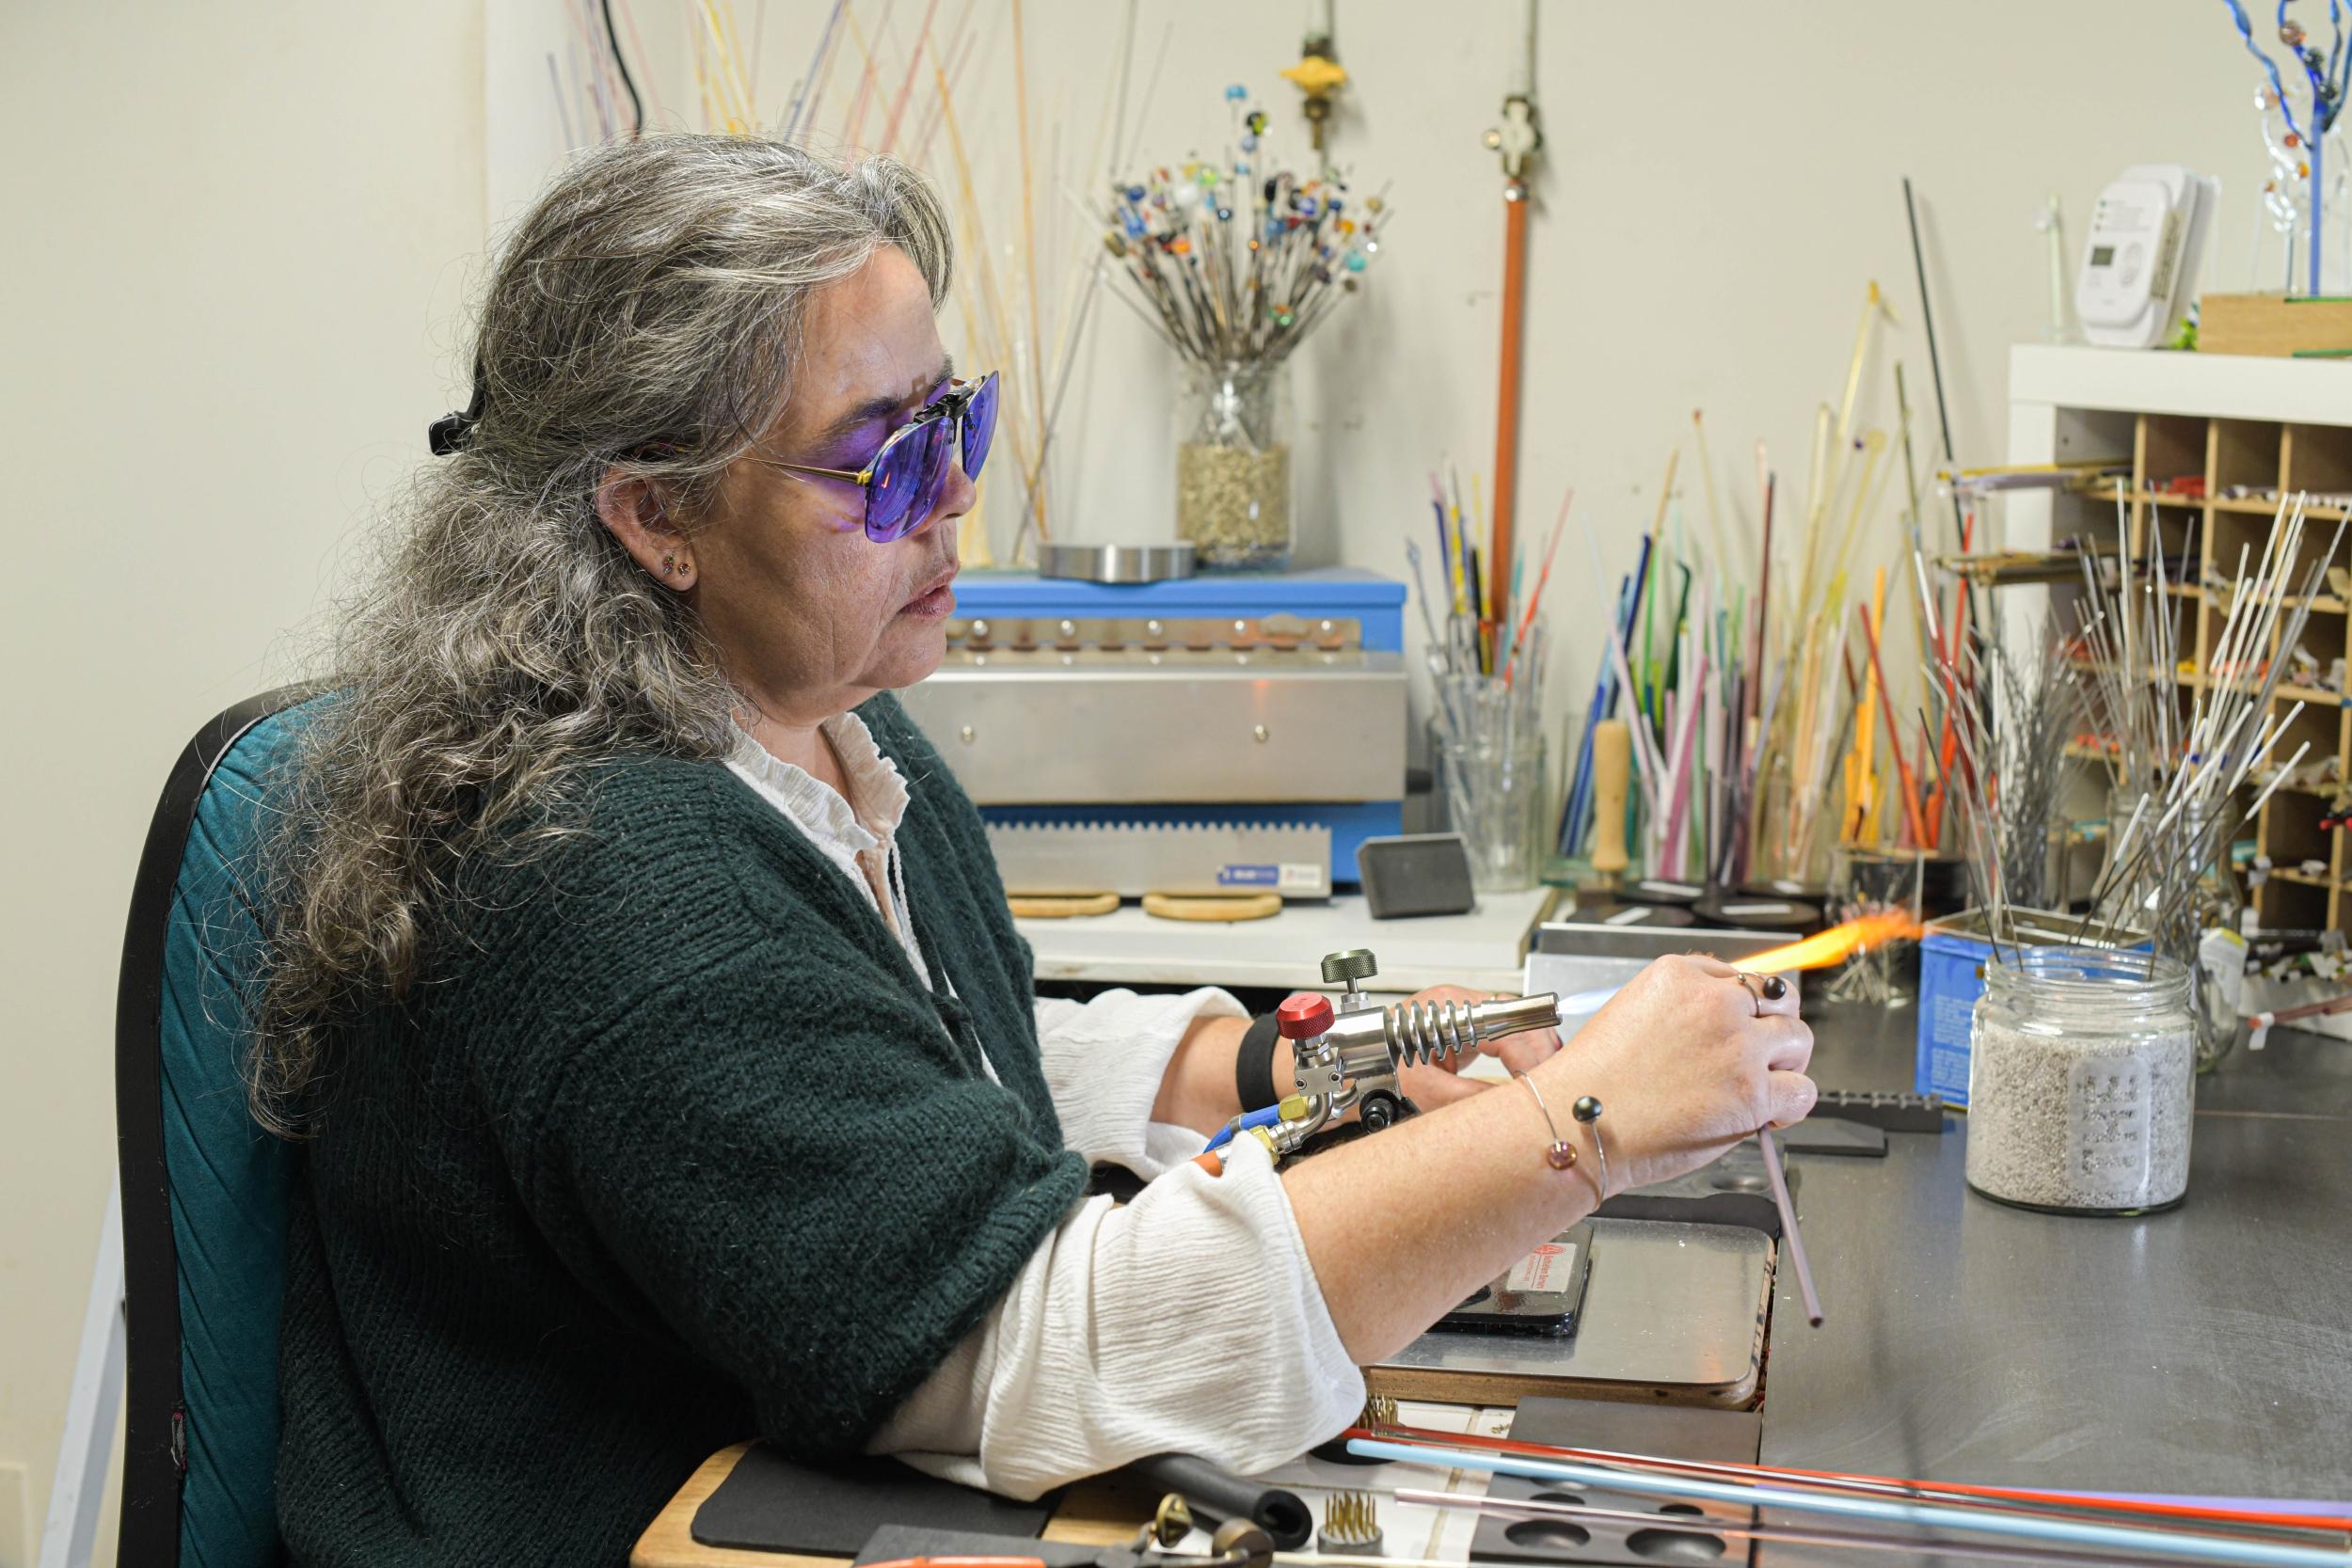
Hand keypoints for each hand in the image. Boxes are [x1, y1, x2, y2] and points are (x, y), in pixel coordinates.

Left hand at [1395, 984, 1564, 1109]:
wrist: (1357, 1069)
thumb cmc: (1380, 1073)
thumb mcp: (1426, 1091)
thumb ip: (1471, 1097)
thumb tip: (1510, 1106)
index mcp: (1446, 1010)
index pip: (1504, 1028)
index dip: (1527, 1058)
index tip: (1537, 1084)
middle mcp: (1456, 1001)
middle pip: (1517, 1015)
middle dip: (1539, 1049)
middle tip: (1550, 1081)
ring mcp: (1460, 1009)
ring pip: (1515, 1017)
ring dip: (1535, 1045)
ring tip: (1545, 1075)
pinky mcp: (1463, 1021)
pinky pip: (1504, 1026)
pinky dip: (1522, 1045)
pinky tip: (1531, 1065)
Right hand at [1529, 953, 1813, 1196]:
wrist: (1578, 1120)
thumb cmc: (1592, 1081)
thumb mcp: (1629, 1014)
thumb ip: (1679, 1011)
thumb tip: (1721, 1028)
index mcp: (1678, 975)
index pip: (1738, 976)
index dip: (1746, 1007)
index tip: (1743, 1025)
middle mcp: (1713, 1002)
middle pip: (1779, 999)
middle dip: (1774, 1027)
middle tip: (1763, 1055)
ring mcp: (1736, 1046)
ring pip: (1799, 1040)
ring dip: (1787, 1064)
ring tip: (1765, 1086)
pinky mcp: (1752, 1092)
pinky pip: (1802, 1092)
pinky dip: (1791, 1106)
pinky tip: (1769, 1115)